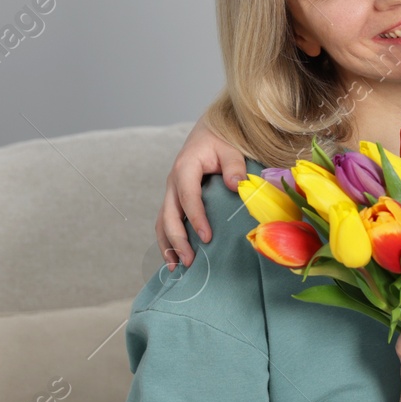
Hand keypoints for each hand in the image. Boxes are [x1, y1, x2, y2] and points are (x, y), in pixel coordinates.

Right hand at [156, 117, 247, 269]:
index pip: (188, 198)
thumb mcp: (230, 149)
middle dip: (177, 240)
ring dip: (167, 245)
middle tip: (190, 262)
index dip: (196, 219)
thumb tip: (237, 186)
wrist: (207, 133)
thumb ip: (235, 166)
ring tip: (176, 268)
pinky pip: (166, 222)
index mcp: (185, 168)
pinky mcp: (174, 199)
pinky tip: (174, 258)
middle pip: (169, 215)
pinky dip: (167, 240)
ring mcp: (171, 192)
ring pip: (162, 222)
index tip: (207, 238)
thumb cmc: (220, 141)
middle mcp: (173, 182)